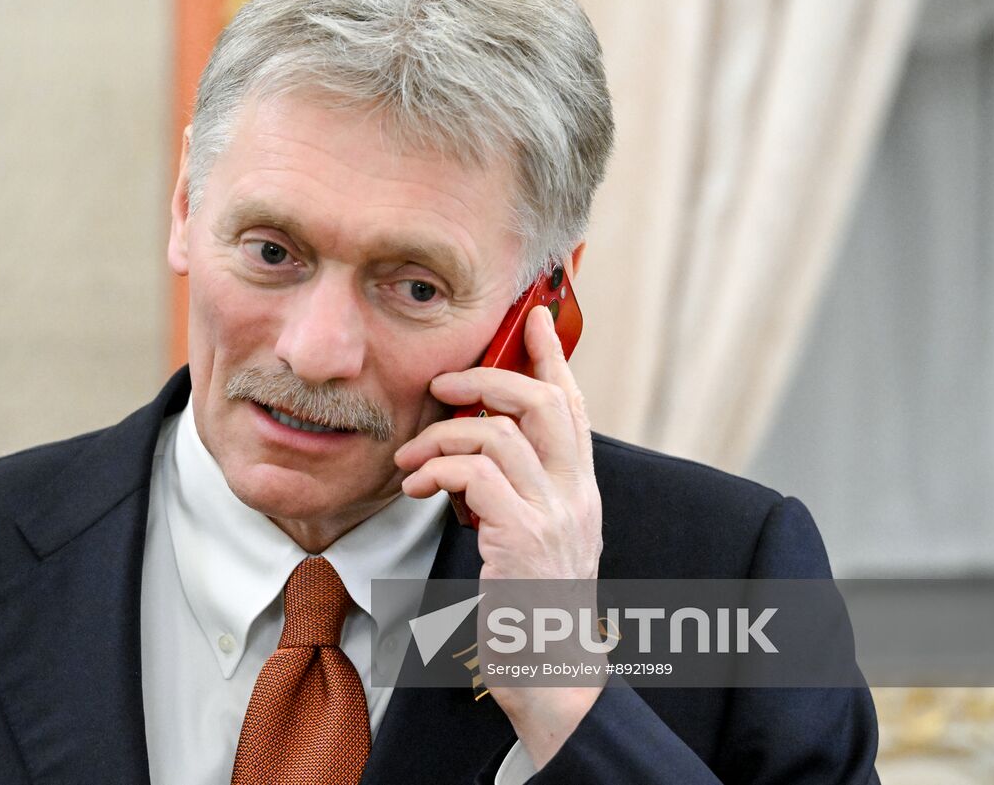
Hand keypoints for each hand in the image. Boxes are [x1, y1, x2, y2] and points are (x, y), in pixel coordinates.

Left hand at [393, 302, 604, 765]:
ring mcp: (554, 516)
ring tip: (413, 457)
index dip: (552, 358)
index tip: (533, 318)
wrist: (553, 676)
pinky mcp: (523, 539)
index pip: (573, 406)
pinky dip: (440, 471)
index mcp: (580, 490)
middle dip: (489, 378)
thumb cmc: (532, 609)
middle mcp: (576, 495)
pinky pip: (478, 477)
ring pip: (501, 434)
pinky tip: (418, 487)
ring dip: (445, 436)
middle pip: (545, 403)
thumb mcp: (536, 539)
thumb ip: (520, 492)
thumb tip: (481, 451)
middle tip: (445, 382)